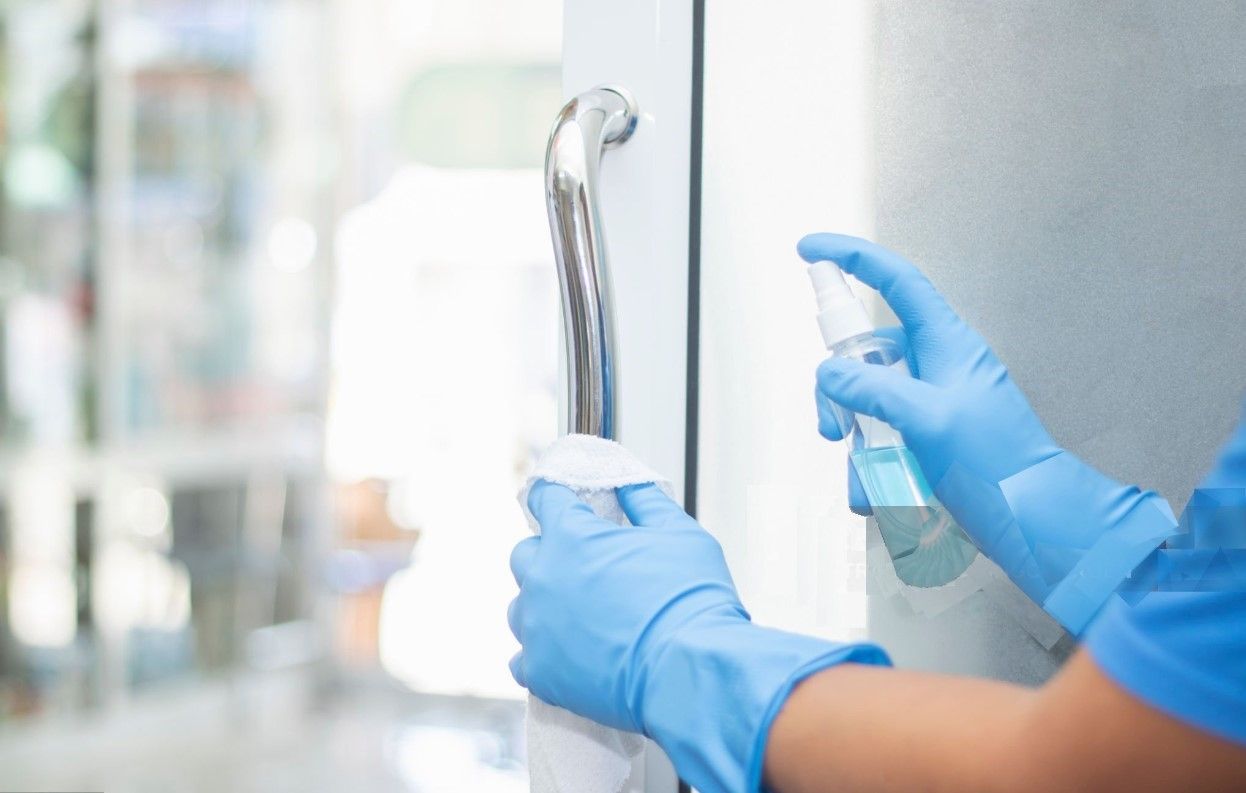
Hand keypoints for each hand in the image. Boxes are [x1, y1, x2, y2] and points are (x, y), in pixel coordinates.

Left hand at [508, 480, 745, 731]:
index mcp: (571, 537)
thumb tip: (625, 483)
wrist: (689, 672)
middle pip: (524, 554)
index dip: (557, 497)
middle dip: (549, 553)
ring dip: (543, 606)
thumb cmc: (690, 601)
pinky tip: (570, 655)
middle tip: (584, 565)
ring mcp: (536, 629)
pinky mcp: (540, 673)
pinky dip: (543, 655)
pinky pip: (522, 660)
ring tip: (581, 617)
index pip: (545, 499)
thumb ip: (645, 500)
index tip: (564, 502)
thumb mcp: (679, 532)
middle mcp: (543, 579)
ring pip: (520, 608)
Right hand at [800, 233, 1176, 632]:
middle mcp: (935, 364)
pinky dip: (873, 464)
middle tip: (833, 430)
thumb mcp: (926, 418)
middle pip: (864, 354)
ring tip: (865, 482)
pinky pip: (883, 436)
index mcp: (944, 341)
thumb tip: (830, 373)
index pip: (894, 279)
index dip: (851, 257)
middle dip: (839, 393)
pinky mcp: (929, 435)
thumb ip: (871, 390)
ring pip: (868, 402)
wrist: (1035, 518)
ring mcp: (931, 400)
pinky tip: (878, 495)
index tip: (809, 250)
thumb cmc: (997, 464)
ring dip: (857, 441)